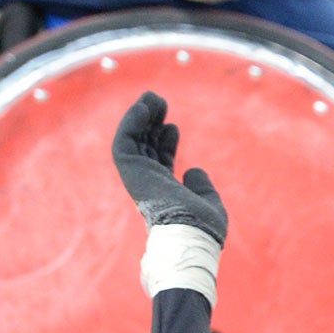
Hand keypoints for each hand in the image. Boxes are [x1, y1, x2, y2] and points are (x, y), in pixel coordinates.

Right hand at [112, 91, 227, 244]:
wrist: (190, 235)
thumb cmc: (202, 227)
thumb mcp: (208, 202)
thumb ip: (201, 186)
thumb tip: (194, 171)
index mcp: (164, 193)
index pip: (160, 162)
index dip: (165, 143)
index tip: (173, 126)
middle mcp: (148, 184)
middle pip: (145, 148)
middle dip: (151, 125)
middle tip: (160, 103)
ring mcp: (139, 177)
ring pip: (133, 141)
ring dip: (141, 117)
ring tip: (153, 97)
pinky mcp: (130, 171)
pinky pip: (124, 141)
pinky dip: (131, 122)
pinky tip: (143, 107)